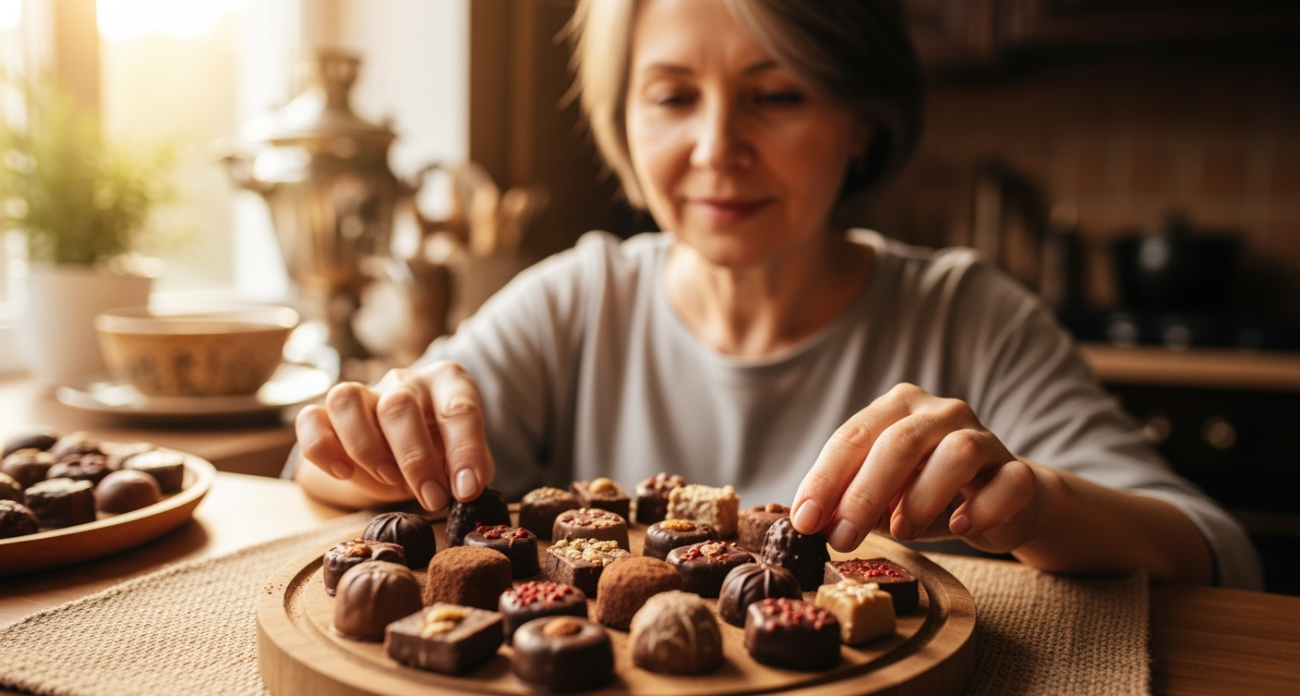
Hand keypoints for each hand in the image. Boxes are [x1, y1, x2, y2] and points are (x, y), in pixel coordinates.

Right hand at [294, 360, 494, 510]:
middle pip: (398, 406)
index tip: (467, 490)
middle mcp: (404, 381)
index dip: (465, 451)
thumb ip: (472, 471)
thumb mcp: (467, 459)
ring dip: (366, 447)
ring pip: (347, 401)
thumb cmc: (443, 451)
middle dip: (416, 458)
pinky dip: (322, 448)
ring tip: (387, 479)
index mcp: (447, 383)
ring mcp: (363, 393)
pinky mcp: (327, 413)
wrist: (404, 448)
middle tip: (432, 498)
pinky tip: (343, 473)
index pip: (459, 408)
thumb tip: (467, 491)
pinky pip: (310, 419)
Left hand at [791, 383, 1039, 553]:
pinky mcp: (1018, 472)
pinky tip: (961, 527)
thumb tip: (808, 522)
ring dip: (923, 495)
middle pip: (900, 442)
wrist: (999, 501)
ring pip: (957, 452)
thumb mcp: (880, 495)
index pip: (853, 436)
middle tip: (842, 538)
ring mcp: (984, 437)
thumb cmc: (924, 493)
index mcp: (897, 409)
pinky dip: (984, 506)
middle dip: (864, 493)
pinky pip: (1009, 482)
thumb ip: (847, 501)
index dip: (825, 479)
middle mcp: (940, 413)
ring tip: (902, 531)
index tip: (804, 520)